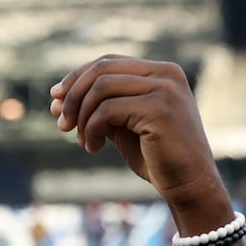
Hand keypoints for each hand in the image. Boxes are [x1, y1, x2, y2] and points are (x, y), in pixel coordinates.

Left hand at [49, 56, 227, 225]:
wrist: (189, 184)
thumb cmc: (157, 157)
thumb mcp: (124, 126)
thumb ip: (100, 108)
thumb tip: (57, 101)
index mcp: (160, 72)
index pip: (108, 61)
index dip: (76, 77)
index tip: (55, 100)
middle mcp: (166, 73)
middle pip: (101, 69)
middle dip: (73, 95)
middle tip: (62, 124)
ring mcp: (165, 89)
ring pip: (101, 88)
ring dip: (81, 116)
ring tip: (81, 140)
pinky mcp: (159, 109)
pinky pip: (107, 110)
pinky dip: (91, 129)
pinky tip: (93, 149)